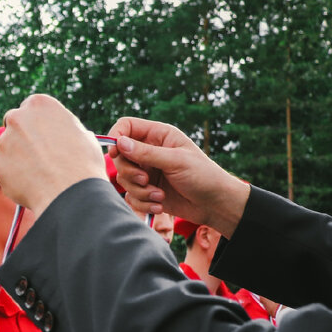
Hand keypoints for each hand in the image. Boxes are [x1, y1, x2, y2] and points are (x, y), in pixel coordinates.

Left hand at [0, 95, 106, 217]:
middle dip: (21, 136)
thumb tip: (62, 133)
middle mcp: (17, 118)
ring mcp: (4, 141)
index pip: (31, 108)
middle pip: (14, 124)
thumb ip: (63, 128)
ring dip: (18, 157)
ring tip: (39, 174)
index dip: (37, 123)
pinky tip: (31, 184)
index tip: (41, 134)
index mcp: (39, 104)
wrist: (70, 193)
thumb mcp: (82, 134)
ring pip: (8, 147)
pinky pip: (3, 169)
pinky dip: (13, 176)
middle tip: (35, 154)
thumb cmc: (82, 164)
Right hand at [106, 117, 249, 236]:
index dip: (117, 137)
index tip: (116, 153)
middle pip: (120, 156)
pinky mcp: (147, 191)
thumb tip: (120, 143)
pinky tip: (160, 205)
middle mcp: (149, 152)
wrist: (215, 204)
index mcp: (158, 136)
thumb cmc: (203, 176)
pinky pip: (132, 196)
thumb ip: (146, 152)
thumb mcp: (176, 161)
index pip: (127, 126)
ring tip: (159, 196)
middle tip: (144, 179)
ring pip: (124, 179)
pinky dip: (143, 203)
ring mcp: (147, 172)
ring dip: (140, 191)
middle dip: (129, 171)